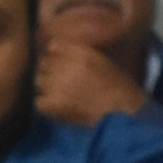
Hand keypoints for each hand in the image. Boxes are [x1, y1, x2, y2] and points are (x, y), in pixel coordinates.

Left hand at [33, 39, 149, 127]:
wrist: (123, 116)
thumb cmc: (121, 91)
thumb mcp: (104, 63)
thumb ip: (83, 56)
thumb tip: (61, 55)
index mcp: (82, 52)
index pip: (54, 46)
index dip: (57, 57)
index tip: (63, 66)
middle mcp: (67, 64)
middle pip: (44, 63)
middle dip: (51, 73)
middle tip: (62, 85)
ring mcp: (58, 84)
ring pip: (39, 81)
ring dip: (47, 89)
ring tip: (61, 97)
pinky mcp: (53, 103)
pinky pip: (39, 101)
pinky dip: (46, 106)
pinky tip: (59, 109)